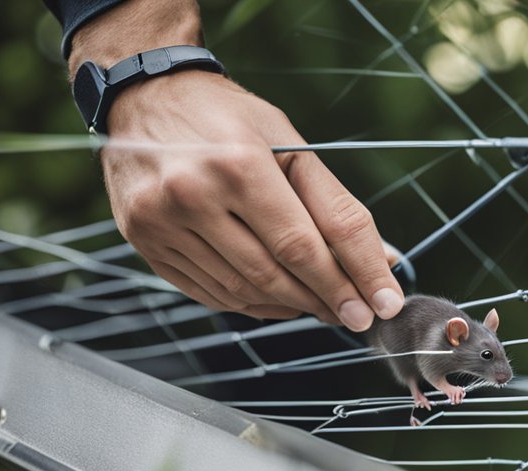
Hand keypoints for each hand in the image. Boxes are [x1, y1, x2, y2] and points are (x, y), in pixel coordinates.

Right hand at [71, 0, 403, 328]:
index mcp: (236, 163)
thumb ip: (335, 205)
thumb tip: (382, 261)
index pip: (303, 243)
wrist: (144, 98)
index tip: (381, 306)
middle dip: (326, 300)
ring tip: (325, 306)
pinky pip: (212, 293)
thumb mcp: (287, 143)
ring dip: (293, 306)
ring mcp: (161, 223)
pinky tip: (282, 300)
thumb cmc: (228, 119)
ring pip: (243, 291)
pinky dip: (254, 305)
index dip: (348, 280)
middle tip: (358, 315)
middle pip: (274, 273)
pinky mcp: (145, 243)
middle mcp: (191, 195)